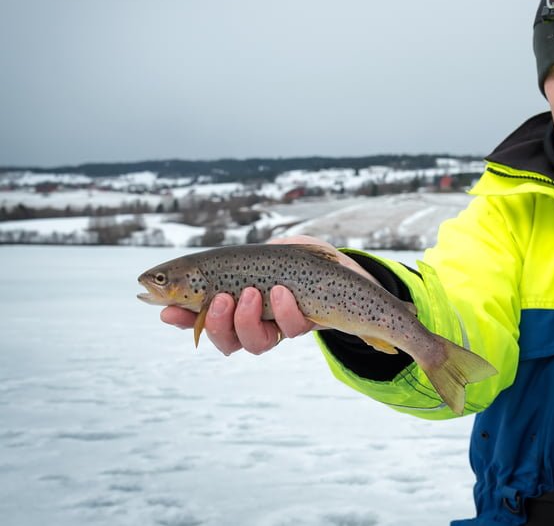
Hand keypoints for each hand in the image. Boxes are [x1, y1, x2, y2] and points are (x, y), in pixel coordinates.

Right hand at [159, 235, 376, 354]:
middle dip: (213, 324)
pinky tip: (283, 293)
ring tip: (249, 294)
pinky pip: (289, 329)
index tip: (164, 311)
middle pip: (223, 339)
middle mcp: (255, 321)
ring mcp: (280, 327)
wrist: (350, 268)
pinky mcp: (305, 326)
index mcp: (237, 302)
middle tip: (218, 300)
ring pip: (251, 343)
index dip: (181, 318)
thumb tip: (217, 280)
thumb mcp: (272, 251)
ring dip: (245, 321)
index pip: (200, 316)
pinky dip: (283, 311)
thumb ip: (241, 262)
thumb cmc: (306, 257)